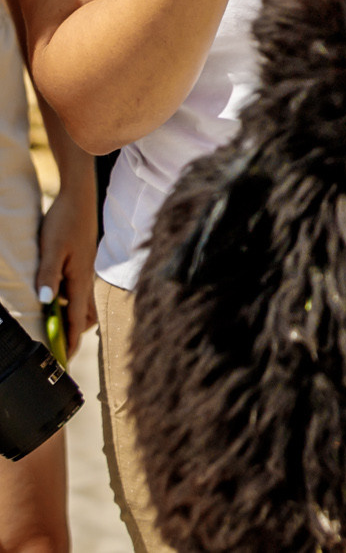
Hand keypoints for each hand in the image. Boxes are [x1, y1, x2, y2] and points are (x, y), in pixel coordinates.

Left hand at [34, 183, 95, 359]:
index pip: (77, 320)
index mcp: (80, 279)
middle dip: (74, 334)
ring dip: (73, 318)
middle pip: (85, 316)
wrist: (79, 197)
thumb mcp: (52, 249)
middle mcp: (86, 278)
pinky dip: (71, 301)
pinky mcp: (83, 262)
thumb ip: (48, 276)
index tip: (63, 361)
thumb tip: (45, 302)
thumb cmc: (64, 222)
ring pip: (83, 303)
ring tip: (55, 326)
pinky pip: (79, 290)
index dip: (70, 341)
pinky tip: (56, 296)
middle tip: (58, 347)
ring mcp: (86, 270)